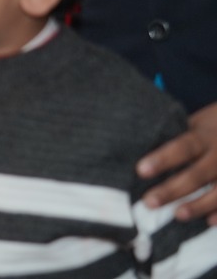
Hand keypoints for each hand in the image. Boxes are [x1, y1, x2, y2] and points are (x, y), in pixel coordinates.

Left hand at [140, 102, 216, 221]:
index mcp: (205, 136)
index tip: (140, 170)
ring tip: (177, 215)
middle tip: (149, 202)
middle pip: (197, 174)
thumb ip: (175, 135)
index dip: (163, 159)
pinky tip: (209, 222)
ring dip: (199, 205)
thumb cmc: (213, 128)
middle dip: (174, 189)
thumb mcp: (197, 124)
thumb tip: (136, 146)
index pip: (183, 147)